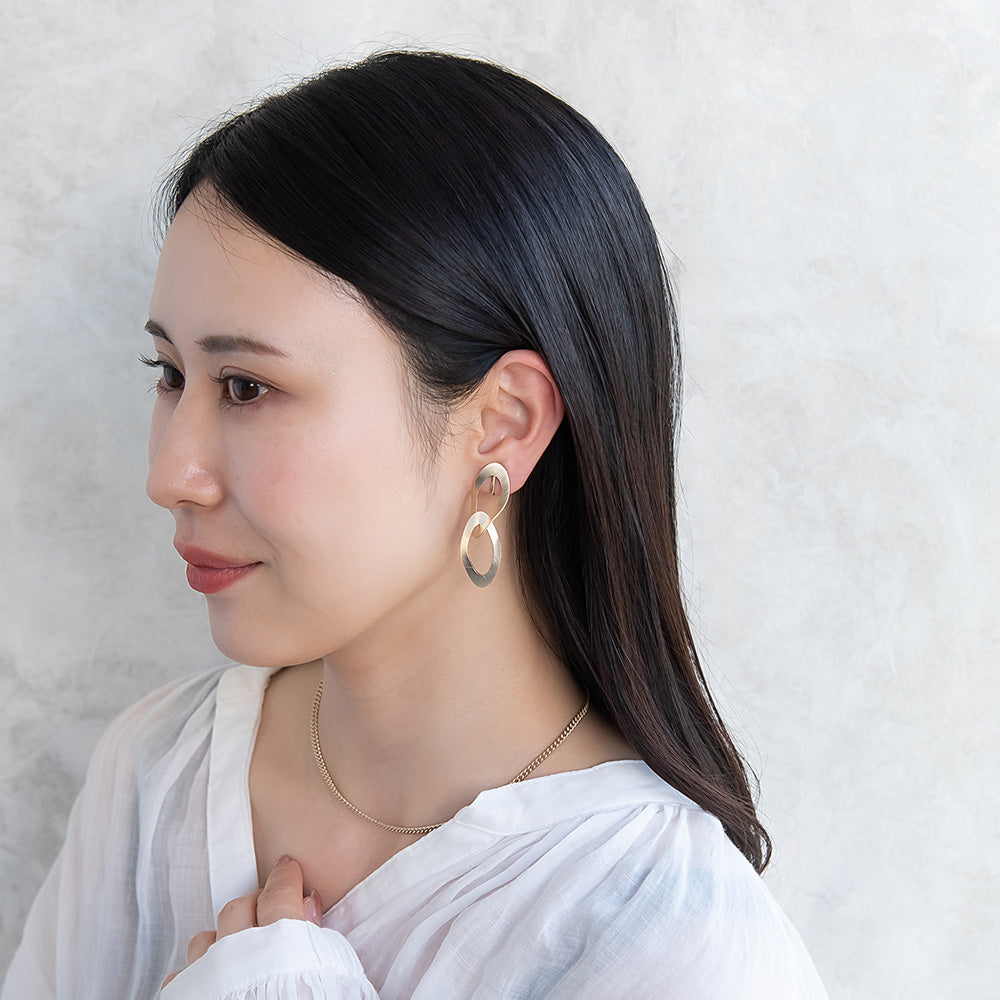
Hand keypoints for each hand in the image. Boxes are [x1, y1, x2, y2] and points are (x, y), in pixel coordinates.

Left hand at [162, 855, 321, 988]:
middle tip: (269, 903)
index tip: (288, 867)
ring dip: (223, 936)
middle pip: (240, 907)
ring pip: (206, 938)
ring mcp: (206, 973)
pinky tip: (210, 977)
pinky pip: (184, 974)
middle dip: (255, 900)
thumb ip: (316, 935)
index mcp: (278, 940)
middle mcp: (237, 949)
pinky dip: (198, 970)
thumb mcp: (328, 971)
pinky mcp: (185, 995)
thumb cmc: (307, 999)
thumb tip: (309, 903)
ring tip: (237, 944)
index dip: (285, 876)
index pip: (280, 893)